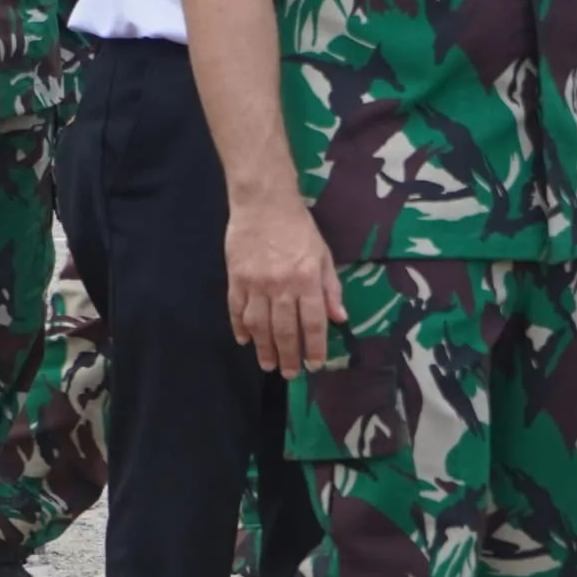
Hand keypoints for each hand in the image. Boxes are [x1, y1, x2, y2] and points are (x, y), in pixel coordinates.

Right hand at [226, 194, 346, 377]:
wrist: (264, 202)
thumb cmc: (298, 227)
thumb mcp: (323, 255)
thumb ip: (331, 288)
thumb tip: (340, 319)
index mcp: (307, 280)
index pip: (312, 323)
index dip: (314, 348)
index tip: (315, 365)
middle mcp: (282, 286)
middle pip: (284, 330)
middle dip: (288, 356)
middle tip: (290, 374)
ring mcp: (256, 284)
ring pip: (260, 325)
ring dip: (264, 349)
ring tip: (268, 365)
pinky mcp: (236, 278)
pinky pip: (237, 310)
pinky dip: (240, 328)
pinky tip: (245, 340)